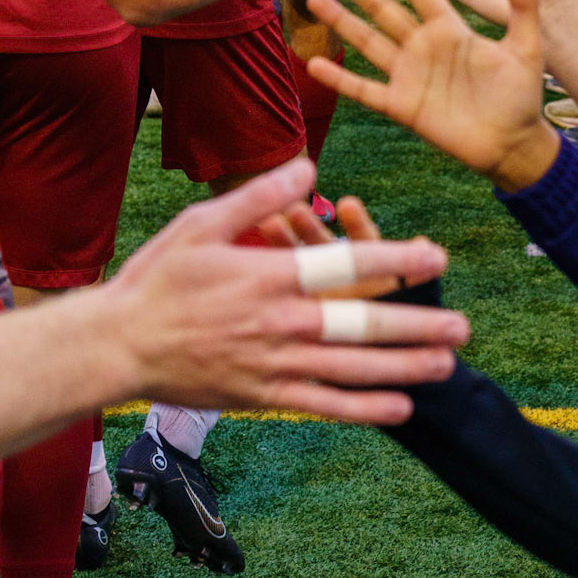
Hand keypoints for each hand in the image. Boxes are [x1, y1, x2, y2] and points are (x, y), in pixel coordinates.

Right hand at [101, 156, 469, 423]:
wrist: (117, 345)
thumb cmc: (158, 279)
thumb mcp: (202, 222)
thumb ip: (259, 197)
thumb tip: (309, 168)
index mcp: (270, 276)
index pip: (345, 266)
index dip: (395, 260)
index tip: (434, 257)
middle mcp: (280, 323)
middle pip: (361, 324)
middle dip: (416, 325)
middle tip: (461, 326)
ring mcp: (274, 364)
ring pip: (352, 369)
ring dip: (403, 368)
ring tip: (446, 365)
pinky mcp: (264, 396)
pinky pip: (324, 405)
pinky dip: (364, 408)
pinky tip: (399, 408)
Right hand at [305, 0, 558, 191]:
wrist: (513, 144)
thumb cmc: (521, 96)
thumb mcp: (526, 48)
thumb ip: (522, 10)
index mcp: (450, 29)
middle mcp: (424, 47)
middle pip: (384, 9)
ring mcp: (409, 76)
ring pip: (368, 42)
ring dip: (341, 22)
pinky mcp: (402, 106)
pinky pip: (365, 90)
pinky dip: (341, 78)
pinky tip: (314, 64)